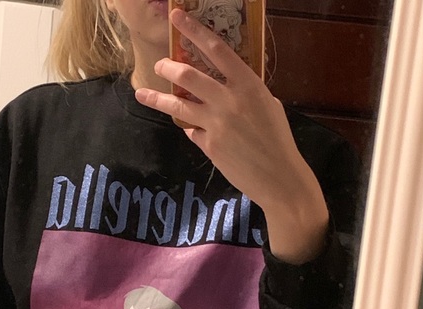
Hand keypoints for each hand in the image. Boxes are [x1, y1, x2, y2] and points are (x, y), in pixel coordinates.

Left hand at [135, 9, 328, 262]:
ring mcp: (216, 124)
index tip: (177, 17)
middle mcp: (229, 100)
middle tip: (159, 65)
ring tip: (143, 93)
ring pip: (178, 105)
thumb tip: (224, 87)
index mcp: (248, 85)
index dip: (194, 30)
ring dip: (158, 97)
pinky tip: (191, 130)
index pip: (216, 49)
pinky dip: (190, 129)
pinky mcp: (209, 145)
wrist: (278, 176)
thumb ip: (244, 93)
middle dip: (168, 67)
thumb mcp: (267, 106)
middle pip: (188, 75)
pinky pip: (192, 131)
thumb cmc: (278, 140)